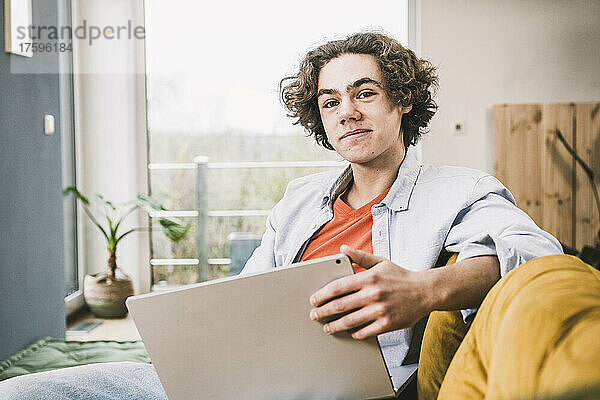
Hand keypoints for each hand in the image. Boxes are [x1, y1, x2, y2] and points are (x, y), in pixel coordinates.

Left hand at [309, 245, 433, 338]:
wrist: (426, 291)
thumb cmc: (401, 276)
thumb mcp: (380, 262)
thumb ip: (360, 256)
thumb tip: (342, 249)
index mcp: (369, 277)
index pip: (338, 287)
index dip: (322, 295)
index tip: (314, 300)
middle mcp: (373, 294)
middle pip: (340, 305)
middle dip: (324, 312)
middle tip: (314, 315)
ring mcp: (380, 310)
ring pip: (351, 321)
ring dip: (335, 326)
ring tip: (327, 327)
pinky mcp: (388, 324)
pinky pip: (366, 331)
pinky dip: (355, 333)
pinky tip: (349, 332)